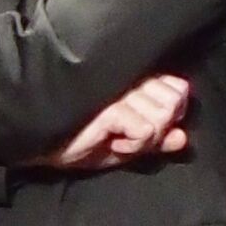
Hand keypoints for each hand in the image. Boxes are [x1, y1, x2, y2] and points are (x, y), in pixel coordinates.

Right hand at [37, 71, 192, 168]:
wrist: (43, 146)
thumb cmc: (79, 141)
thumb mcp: (124, 145)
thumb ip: (155, 140)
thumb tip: (182, 139)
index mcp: (132, 79)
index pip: (178, 89)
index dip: (171, 113)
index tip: (141, 126)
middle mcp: (127, 79)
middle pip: (174, 102)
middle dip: (158, 128)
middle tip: (129, 135)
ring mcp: (119, 92)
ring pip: (163, 117)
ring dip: (144, 139)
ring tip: (117, 139)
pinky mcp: (110, 108)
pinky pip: (146, 131)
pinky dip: (134, 146)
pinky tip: (111, 143)